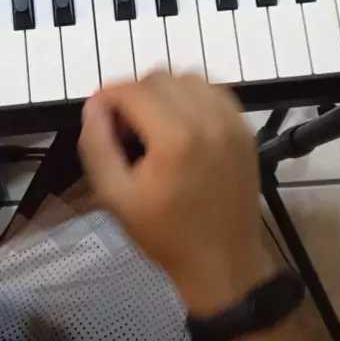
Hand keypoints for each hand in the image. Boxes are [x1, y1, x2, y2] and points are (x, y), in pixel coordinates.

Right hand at [79, 72, 275, 314]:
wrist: (223, 262)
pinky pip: (214, 92)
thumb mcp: (115, 197)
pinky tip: (180, 124)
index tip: (99, 116)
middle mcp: (209, 119)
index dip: (108, 97)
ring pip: (189, 78)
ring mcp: (232, 122)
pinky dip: (192, 97)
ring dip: (164, 91)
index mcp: (176, 137)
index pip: (133, 90)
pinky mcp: (245, 129)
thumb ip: (97, 145)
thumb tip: (94, 105)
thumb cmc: (165, 235)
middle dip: (134, 94)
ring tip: (151, 124)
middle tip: (123, 127)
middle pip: (160, 78)